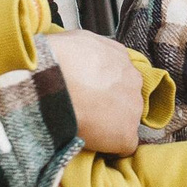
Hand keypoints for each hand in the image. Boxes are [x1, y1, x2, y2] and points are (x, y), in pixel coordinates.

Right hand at [43, 29, 143, 154]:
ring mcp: (132, 109)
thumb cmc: (58, 60)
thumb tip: (84, 56)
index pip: (120, 74)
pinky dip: (111, 147)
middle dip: (110, 104)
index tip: (91, 92)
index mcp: (121, 57)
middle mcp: (133, 81)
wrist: (52, 84)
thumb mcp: (76, 39)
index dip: (105, 86)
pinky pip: (124, 145)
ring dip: (111, 125)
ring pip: (127, 120)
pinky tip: (94, 143)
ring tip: (86, 127)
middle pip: (126, 97)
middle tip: (86, 109)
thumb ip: (90, 49)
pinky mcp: (126, 134)